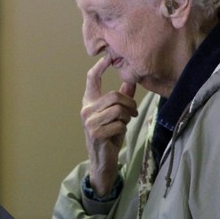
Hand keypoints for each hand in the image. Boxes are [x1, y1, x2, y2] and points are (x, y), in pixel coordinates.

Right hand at [81, 55, 137, 195]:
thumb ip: (122, 99)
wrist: (103, 160)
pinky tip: (119, 133)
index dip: (100, 67)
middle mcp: (86, 109)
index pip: (91, 79)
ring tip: (126, 122)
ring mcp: (89, 121)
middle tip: (133, 112)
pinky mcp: (96, 133)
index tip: (108, 57)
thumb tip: (131, 81)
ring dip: (127, 116)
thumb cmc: (109, 136)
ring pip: (118, 109)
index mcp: (89, 102)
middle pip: (114, 95)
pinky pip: (118, 123)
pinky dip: (123, 128)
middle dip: (129, 103)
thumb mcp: (116, 115)